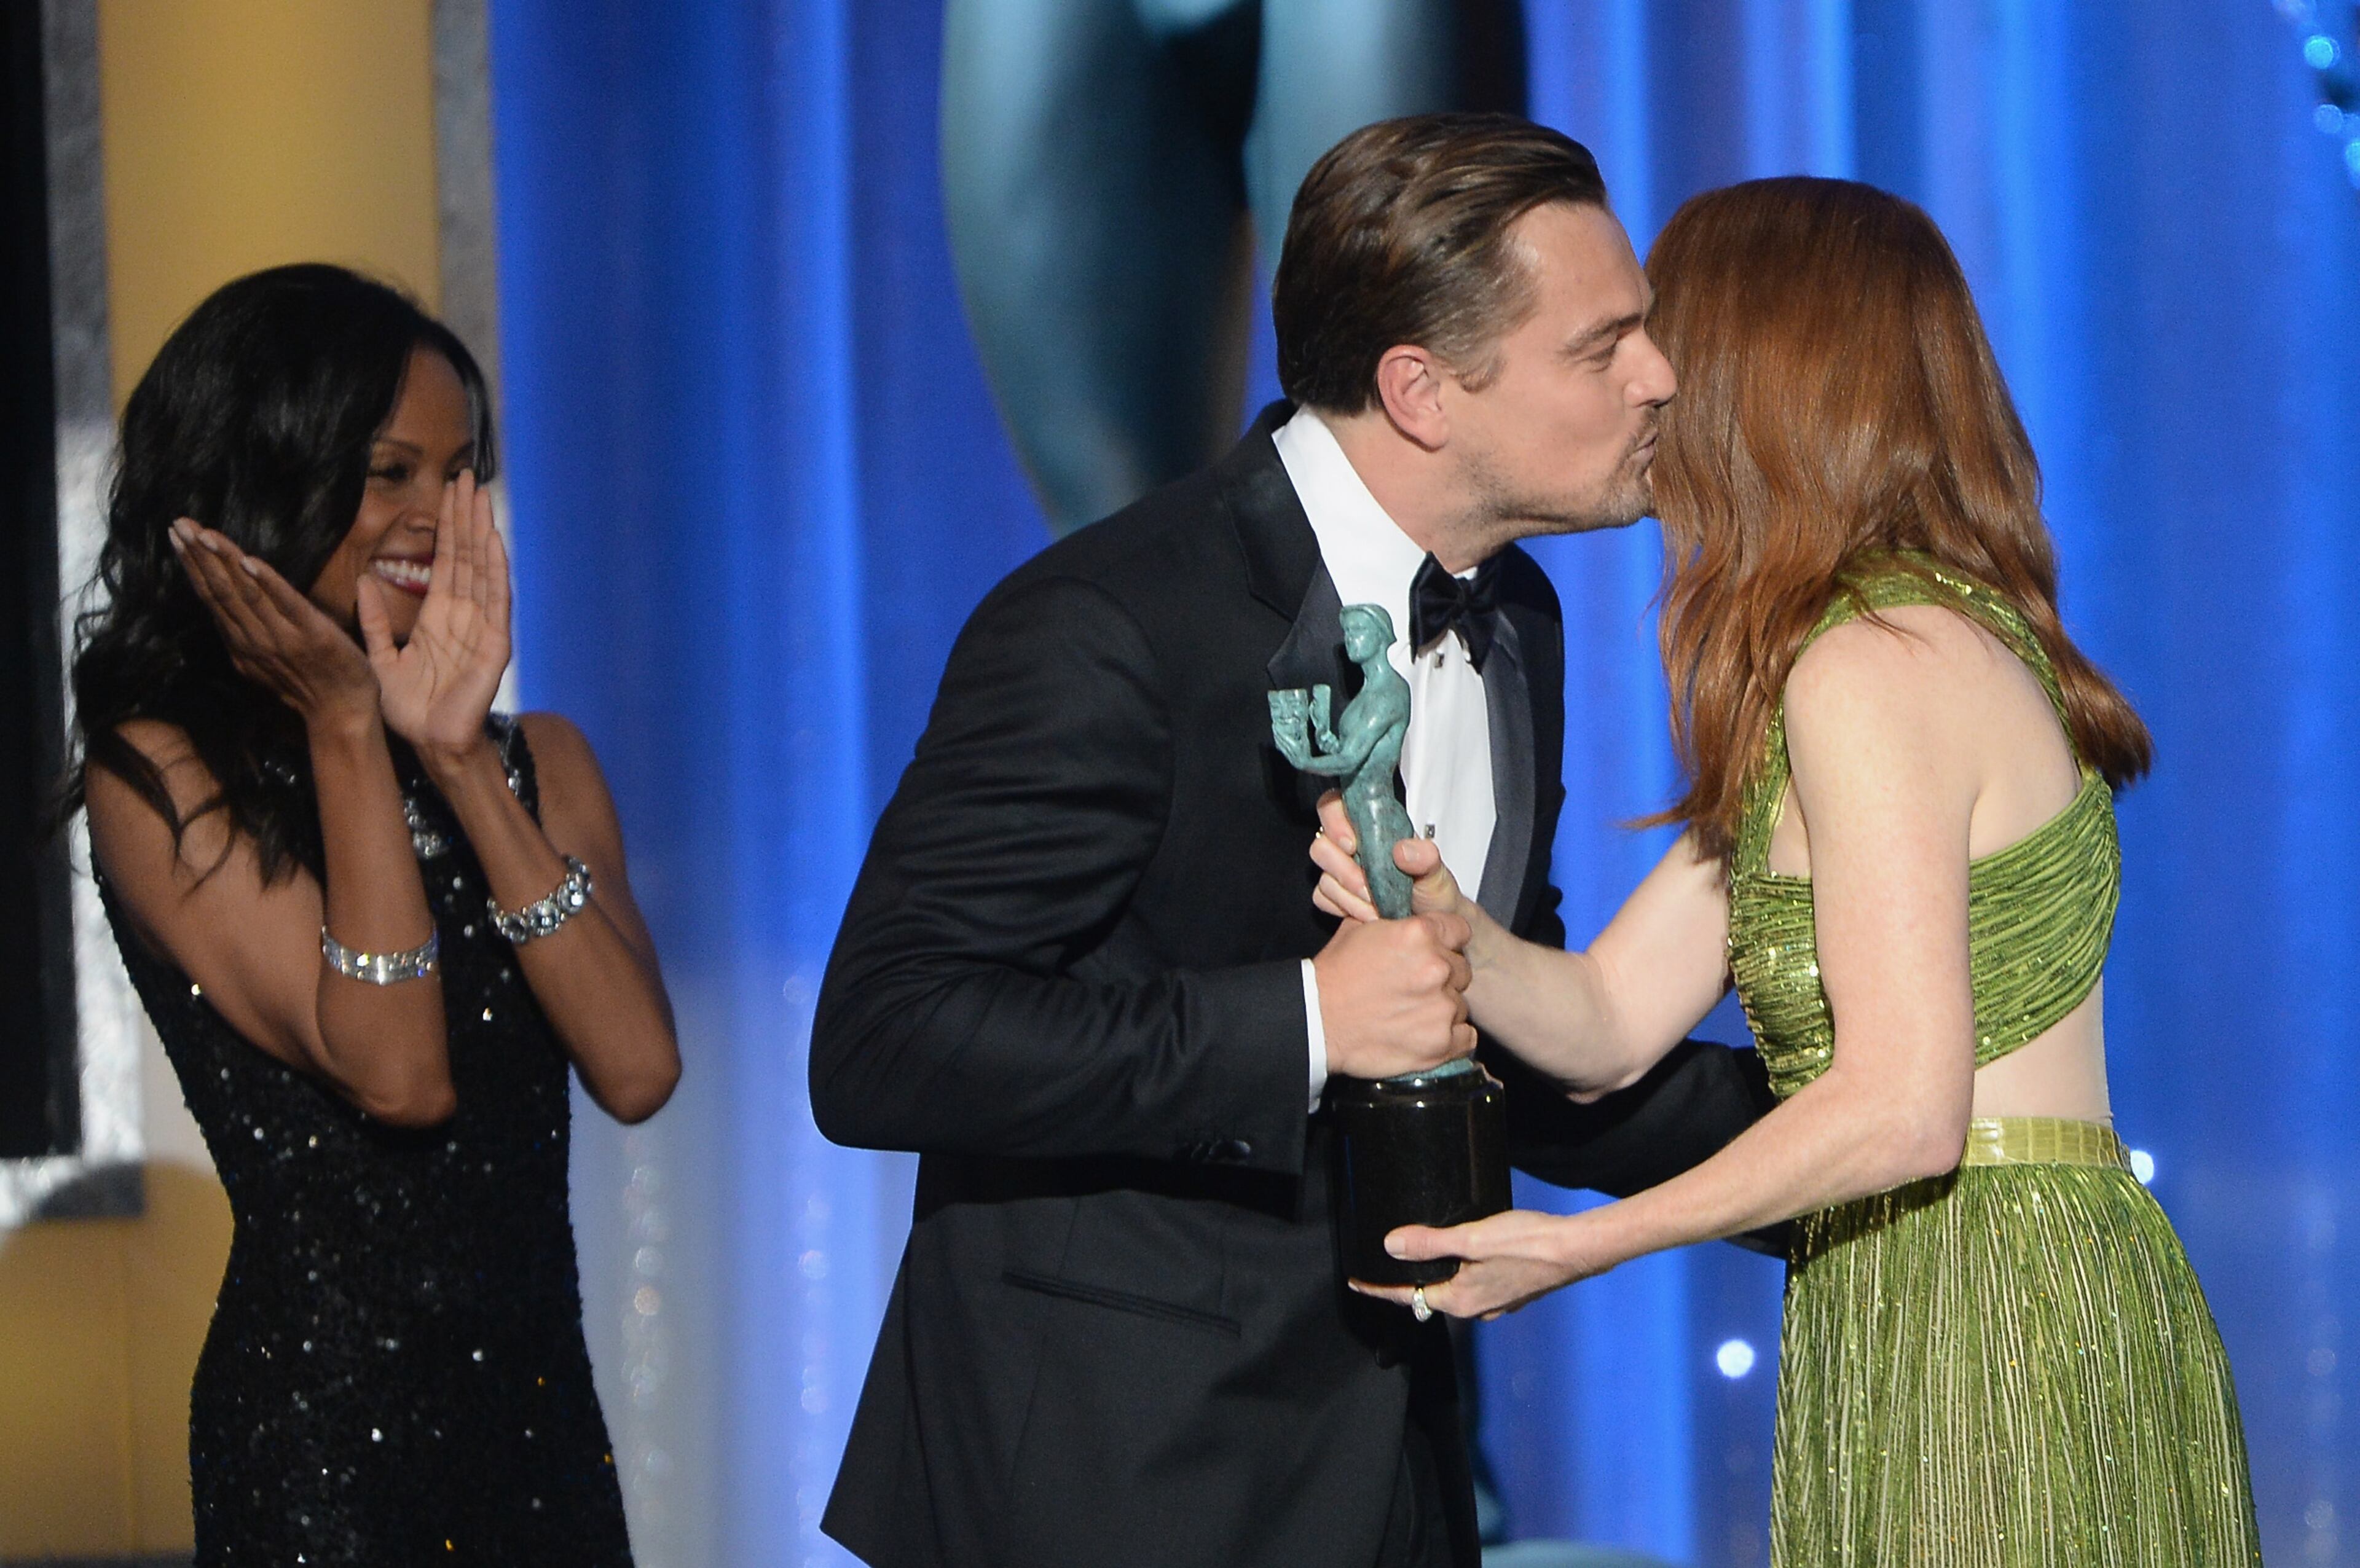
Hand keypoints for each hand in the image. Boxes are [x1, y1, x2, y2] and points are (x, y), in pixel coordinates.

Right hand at [171, 518, 379, 727]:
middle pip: (221, 591)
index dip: (193, 565)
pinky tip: (249, 561)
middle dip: (199, 556)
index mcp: (242, 642)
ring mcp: (283, 637)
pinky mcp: (313, 635)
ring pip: (245, 594)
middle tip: (180, 524)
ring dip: (224, 561)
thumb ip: (247, 632)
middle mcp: (255, 639)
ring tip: (205, 534)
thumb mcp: (266, 660)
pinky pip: (287, 604)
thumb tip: (228, 606)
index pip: (212, 597)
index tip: (178, 536)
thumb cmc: (309, 683)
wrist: (342, 713)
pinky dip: (267, 582)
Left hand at [365, 471, 510, 762]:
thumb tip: (363, 579)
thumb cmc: (410, 709)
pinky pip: (497, 601)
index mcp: (440, 616)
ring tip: (479, 496)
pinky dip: (496, 571)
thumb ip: (373, 620)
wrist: (430, 743)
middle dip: (466, 515)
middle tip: (466, 475)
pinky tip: (494, 542)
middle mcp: (465, 615)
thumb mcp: (380, 657)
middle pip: (467, 555)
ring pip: (483, 569)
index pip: (446, 560)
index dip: (446, 526)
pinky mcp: (496, 644)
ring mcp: (483, 626)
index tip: (447, 490)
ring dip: (482, 531)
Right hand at [1310, 792, 1466, 923]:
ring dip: (1347, 895)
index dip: (1334, 820)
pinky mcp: (1337, 894)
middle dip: (1343, 870)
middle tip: (1369, 889)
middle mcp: (1354, 844)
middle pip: (1322, 844)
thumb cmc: (1435, 891)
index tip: (1352, 845)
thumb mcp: (1438, 873)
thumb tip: (1402, 850)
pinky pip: (1322, 897)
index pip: (1336, 805)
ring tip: (1376, 907)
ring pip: (1323, 875)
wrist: (1433, 922)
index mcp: (1374, 825)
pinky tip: (1366, 913)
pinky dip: (1343, 907)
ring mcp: (1342, 869)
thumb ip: (1426, 857)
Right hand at [1313, 905, 1475, 1078]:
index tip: (1436, 952)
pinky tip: (1425, 1034)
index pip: (1459, 931)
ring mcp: (1441, 1007)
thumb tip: (1408, 915)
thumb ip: (1393, 921)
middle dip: (1443, 977)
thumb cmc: (1334, 977)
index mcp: (1419, 934)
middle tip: (1415, 988)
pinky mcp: (1440, 1042)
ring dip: (1442, 1009)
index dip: (1447, 942)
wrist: (1317, 1021)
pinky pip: (1465, 1037)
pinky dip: (1450, 1038)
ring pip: (1460, 1004)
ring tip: (1411, 1015)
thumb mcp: (1358, 930)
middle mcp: (1436, 968)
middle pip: (1461, 969)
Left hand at [1348, 1209, 1609, 1319]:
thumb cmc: (1526, 1243)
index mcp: (1459, 1300)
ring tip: (1419, 1253)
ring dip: (1435, 1275)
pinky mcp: (1511, 1291)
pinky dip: (1459, 1271)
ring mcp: (1495, 1302)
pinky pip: (1473, 1284)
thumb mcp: (1470, 1238)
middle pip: (1428, 1295)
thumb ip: (1429, 1243)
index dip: (1378, 1288)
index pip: (1407, 1295)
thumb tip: (1390, 1246)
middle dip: (1406, 1280)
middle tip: (1385, 1261)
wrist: (1576, 1250)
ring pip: (1453, 1289)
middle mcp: (1475, 1308)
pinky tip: (1462, 1254)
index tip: (1355, 1281)